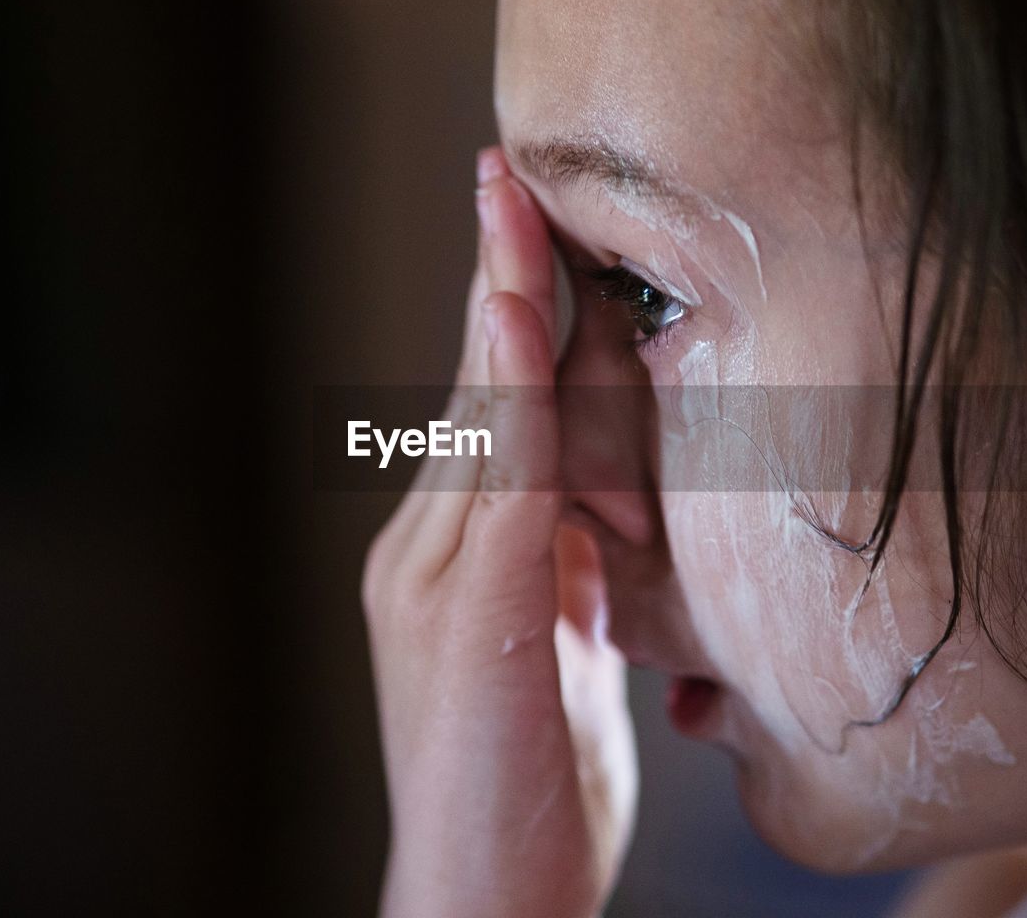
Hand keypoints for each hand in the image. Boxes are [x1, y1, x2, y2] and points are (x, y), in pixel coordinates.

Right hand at [363, 147, 636, 917]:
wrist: (480, 898)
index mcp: (457, 558)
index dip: (508, 317)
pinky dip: (514, 396)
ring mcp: (431, 579)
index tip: (522, 227)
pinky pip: (501, 481)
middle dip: (496, 278)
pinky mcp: (462, 615)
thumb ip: (569, 572)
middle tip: (507, 180)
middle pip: (477, 395)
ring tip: (514, 211)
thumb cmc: (529, 783)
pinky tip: (521, 326)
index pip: (490, 415)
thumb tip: (600, 507)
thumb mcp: (562, 654)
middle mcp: (426, 551)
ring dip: (507, 313)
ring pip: (483, 419)